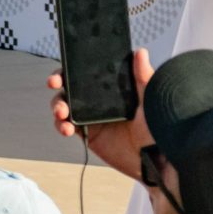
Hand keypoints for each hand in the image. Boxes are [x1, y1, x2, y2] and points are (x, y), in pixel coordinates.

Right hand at [44, 46, 154, 181]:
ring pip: (64, 105)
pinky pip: (67, 126)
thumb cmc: (158, 130)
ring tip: (62, 113)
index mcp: (113, 89)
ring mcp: (92, 117)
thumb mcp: (151, 99)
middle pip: (71, 87)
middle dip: (58, 82)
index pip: (89, 74)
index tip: (65, 68)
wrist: (154, 160)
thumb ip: (143, 77)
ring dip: (57, 106)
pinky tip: (66, 128)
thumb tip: (140, 53)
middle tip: (54, 83)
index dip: (73, 68)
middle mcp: (100, 101)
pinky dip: (61, 126)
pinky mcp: (88, 135)